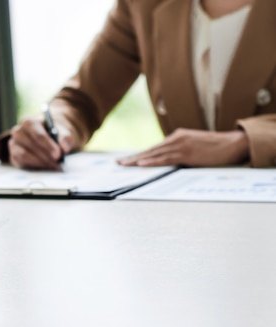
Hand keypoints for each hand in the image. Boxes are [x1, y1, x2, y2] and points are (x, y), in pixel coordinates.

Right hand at [8, 113, 79, 169]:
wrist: (47, 135)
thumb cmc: (53, 132)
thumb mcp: (62, 130)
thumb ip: (65, 137)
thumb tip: (64, 147)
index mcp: (29, 122)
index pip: (37, 135)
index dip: (48, 145)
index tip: (58, 154)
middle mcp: (18, 132)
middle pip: (30, 146)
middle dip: (45, 156)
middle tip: (57, 164)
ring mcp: (14, 144)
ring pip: (24, 156)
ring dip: (39, 163)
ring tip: (53, 167)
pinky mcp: (13, 156)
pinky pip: (21, 164)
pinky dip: (34, 167)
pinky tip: (45, 168)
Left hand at [117, 128, 249, 166]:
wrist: (233, 144)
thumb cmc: (215, 148)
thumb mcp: (194, 147)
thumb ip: (180, 152)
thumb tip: (167, 163)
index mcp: (177, 136)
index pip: (154, 148)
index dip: (139, 154)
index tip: (126, 160)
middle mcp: (176, 138)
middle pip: (150, 150)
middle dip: (133, 157)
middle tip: (118, 163)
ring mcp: (181, 145)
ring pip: (155, 154)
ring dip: (138, 160)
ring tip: (124, 165)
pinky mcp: (187, 153)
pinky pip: (166, 158)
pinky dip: (153, 161)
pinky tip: (142, 164)